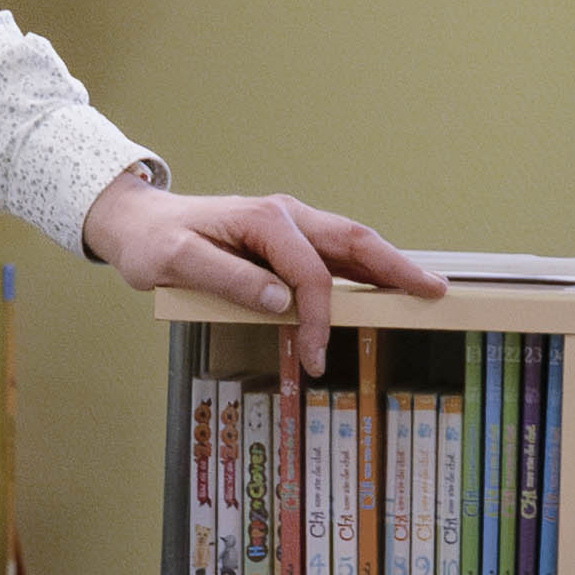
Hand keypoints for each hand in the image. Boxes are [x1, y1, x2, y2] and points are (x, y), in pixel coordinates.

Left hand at [84, 172, 443, 380]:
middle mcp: (285, 216)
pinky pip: (335, 253)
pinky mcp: (287, 238)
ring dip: (389, 266)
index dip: (319, 319)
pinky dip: (365, 270)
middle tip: (434, 292)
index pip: (310, 275)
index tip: (313, 359)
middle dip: (397, 268)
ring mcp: (289, 224)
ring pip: (351, 243)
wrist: (139, 223)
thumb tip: (281, 300)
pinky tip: (383, 286)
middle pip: (355, 241)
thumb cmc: (154, 243)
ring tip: (424, 288)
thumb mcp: (177, 263)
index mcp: (263, 221)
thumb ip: (230, 280)